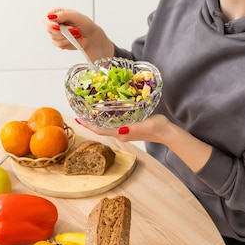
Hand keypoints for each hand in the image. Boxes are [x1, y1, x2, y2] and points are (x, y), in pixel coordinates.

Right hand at [43, 8, 113, 60]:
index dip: (50, 22)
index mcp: (58, 14)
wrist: (91, 37)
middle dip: (60, 31)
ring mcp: (56, 33)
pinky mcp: (58, 41)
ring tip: (74, 34)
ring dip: (65, 37)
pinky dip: (66, 42)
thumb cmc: (86, 25)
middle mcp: (56, 23)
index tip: (58, 26)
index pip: (46, 17)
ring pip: (53, 37)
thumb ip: (64, 15)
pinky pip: (57, 44)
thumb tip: (53, 16)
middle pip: (48, 28)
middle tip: (71, 30)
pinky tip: (72, 39)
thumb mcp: (76, 16)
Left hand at [77, 114, 213, 172]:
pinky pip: (113, 124)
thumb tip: (120, 129)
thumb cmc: (157, 127)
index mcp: (122, 133)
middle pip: (100, 129)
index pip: (100, 130)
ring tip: (88, 111)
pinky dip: (106, 119)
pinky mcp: (129, 128)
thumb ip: (132, 128)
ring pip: (106, 127)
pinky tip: (105, 113)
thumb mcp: (144, 125)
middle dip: (89, 122)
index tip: (77, 119)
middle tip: (79, 113)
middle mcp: (121, 134)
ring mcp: (125, 131)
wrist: (167, 132)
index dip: (88, 125)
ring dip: (96, 121)